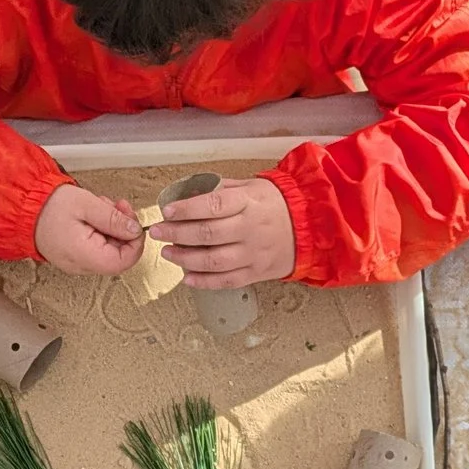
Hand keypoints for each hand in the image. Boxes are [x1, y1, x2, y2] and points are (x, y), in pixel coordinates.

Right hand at [34, 184, 145, 276]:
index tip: (134, 222)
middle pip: (117, 256)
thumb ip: (114, 219)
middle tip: (118, 207)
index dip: (135, 242)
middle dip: (123, 230)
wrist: (23, 207)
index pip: (124, 261)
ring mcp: (76, 263)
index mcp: (85, 255)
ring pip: (108, 250)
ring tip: (102, 207)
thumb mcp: (87, 205)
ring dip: (112, 228)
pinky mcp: (73, 256)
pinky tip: (94, 215)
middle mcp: (81, 265)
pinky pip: (96, 248)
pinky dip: (100, 232)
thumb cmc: (49, 206)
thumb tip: (135, 230)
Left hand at [152, 176, 295, 287]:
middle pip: (208, 234)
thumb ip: (221, 190)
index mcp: (249, 203)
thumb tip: (187, 194)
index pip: (213, 205)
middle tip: (157, 232)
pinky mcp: (256, 273)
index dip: (187, 209)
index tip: (167, 210)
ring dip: (185, 259)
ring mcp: (254, 253)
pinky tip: (187, 277)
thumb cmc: (274, 204)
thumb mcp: (251, 187)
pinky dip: (204, 282)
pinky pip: (227, 281)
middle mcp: (251, 229)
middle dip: (177, 233)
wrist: (310, 227)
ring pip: (214, 261)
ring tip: (167, 253)